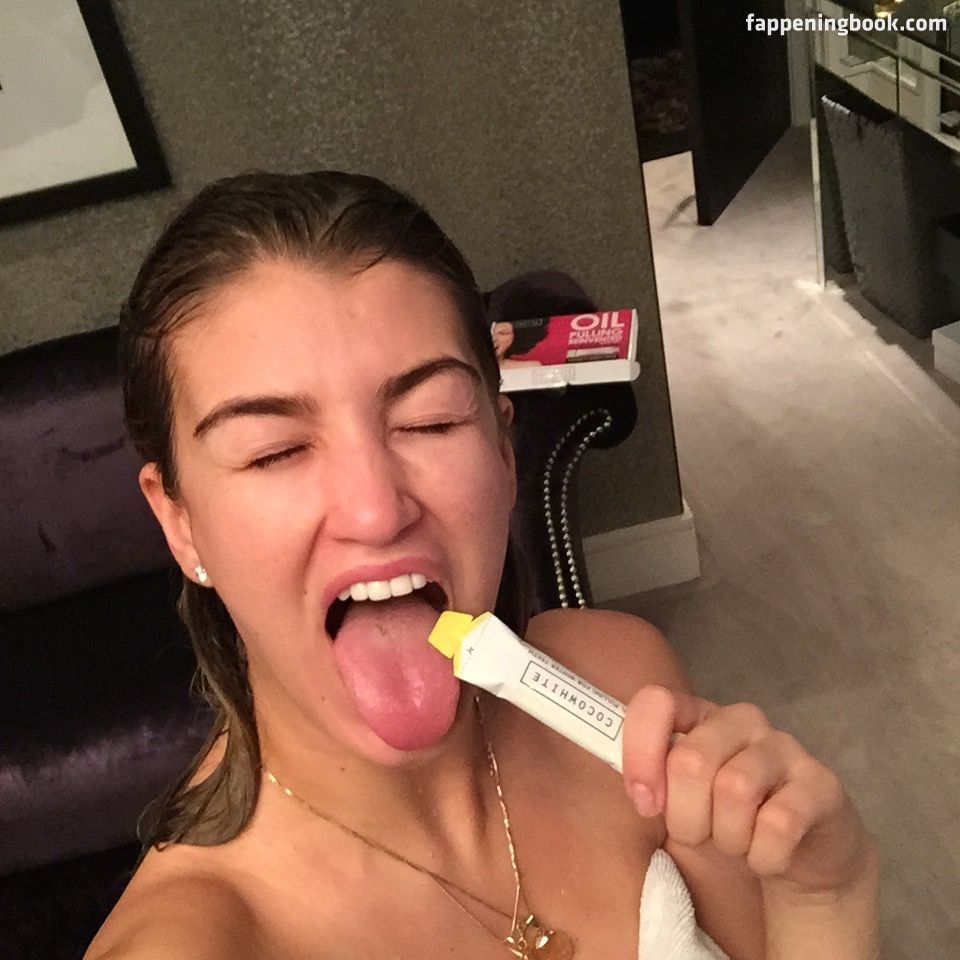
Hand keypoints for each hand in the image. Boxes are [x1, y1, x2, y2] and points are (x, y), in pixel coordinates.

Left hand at [622, 685, 874, 896]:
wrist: (804, 852)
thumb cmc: (728, 819)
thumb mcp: (679, 799)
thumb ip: (647, 776)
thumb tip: (613, 763)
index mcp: (700, 716)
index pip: (656, 702)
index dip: (640, 750)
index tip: (642, 799)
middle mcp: (742, 720)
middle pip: (691, 760)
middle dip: (685, 816)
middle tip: (698, 834)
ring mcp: (785, 748)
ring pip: (733, 791)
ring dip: (726, 838)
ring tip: (736, 842)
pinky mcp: (821, 785)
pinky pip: (777, 826)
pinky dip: (762, 856)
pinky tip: (768, 855)